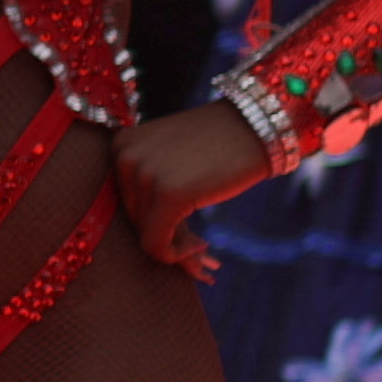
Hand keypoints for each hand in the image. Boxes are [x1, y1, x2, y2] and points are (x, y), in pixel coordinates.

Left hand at [110, 99, 273, 260]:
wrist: (259, 127)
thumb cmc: (220, 145)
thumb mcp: (173, 161)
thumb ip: (153, 193)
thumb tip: (151, 245)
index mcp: (122, 146)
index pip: (128, 200)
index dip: (155, 221)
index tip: (184, 233)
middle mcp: (126, 157)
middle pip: (136, 218)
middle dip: (167, 237)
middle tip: (198, 248)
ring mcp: (145, 174)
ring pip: (148, 233)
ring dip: (177, 246)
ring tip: (204, 249)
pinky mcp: (169, 195)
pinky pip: (158, 244)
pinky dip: (177, 255)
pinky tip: (202, 247)